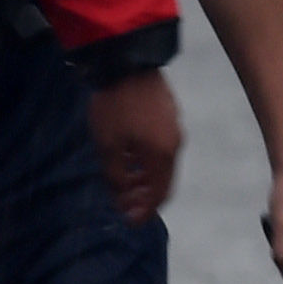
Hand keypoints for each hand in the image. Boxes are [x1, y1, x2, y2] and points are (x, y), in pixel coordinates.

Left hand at [87, 67, 183, 224]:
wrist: (125, 62)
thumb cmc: (114, 106)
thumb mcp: (108, 145)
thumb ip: (117, 175)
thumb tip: (123, 198)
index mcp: (162, 154)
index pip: (159, 194)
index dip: (145, 211)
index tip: (131, 221)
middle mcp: (174, 143)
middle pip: (162, 180)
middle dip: (143, 196)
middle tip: (123, 204)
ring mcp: (173, 128)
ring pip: (161, 164)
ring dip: (143, 178)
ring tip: (122, 184)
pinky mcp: (167, 115)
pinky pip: (159, 148)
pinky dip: (145, 161)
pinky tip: (128, 159)